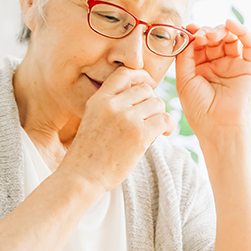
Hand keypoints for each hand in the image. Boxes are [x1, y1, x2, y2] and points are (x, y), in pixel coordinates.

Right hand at [60, 67, 175, 191]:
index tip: (149, 84)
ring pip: (158, 103)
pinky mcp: (139, 134)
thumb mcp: (93, 119)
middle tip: (149, 119)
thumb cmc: (89, 154)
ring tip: (152, 130)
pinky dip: (168, 126)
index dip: (140, 76)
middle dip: (152, 102)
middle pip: (146, 89)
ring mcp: (126, 118)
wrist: (82, 176)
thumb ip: (111, 106)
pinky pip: (164, 119)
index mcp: (99, 99)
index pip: (124, 74)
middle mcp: (113, 105)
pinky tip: (163, 134)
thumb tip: (141, 96)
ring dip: (159, 115)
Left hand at [175, 19, 250, 137]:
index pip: (198, 43)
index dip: (194, 34)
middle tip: (200, 35)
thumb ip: (184, 55)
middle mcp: (217, 64)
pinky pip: (249, 44)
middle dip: (206, 32)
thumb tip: (189, 35)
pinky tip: (231, 24)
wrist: (218, 126)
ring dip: (220, 30)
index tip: (188, 30)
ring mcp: (233, 64)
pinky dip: (242, 30)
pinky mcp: (249, 67)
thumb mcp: (184, 79)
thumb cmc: (199, 108)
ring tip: (211, 35)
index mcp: (200, 67)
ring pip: (229, 38)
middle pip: (213, 38)